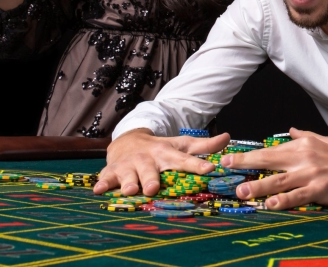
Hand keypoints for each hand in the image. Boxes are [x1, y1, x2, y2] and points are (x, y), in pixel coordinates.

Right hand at [93, 129, 229, 195]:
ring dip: (128, 182)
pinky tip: (99, 189)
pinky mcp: (112, 171)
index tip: (209, 169)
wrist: (128, 140)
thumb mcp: (181, 145)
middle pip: (150, 171)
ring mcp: (128, 166)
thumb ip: (204, 146)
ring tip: (130, 189)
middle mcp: (147, 160)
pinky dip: (102, 183)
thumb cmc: (160, 148)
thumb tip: (228, 137)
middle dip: (151, 179)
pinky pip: (106, 178)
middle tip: (153, 188)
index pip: (184, 160)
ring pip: (128, 175)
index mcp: (166, 154)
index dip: (197, 165)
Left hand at [221, 128, 327, 208]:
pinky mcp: (320, 190)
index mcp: (303, 145)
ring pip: (279, 180)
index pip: (271, 150)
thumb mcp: (324, 142)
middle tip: (226, 167)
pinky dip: (284, 200)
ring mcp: (312, 174)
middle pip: (269, 160)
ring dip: (259, 186)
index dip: (249, 156)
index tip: (229, 158)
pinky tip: (271, 204)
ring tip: (242, 192)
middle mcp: (304, 157)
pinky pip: (298, 196)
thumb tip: (289, 131)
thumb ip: (305, 136)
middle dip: (246, 164)